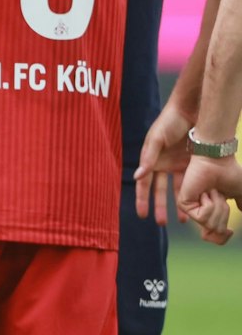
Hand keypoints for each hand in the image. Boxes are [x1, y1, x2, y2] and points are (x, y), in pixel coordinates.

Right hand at [133, 99, 192, 221]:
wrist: (192, 110)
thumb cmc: (170, 121)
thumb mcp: (156, 139)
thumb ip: (148, 158)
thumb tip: (137, 177)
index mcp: (151, 160)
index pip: (144, 184)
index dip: (142, 199)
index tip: (142, 214)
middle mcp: (164, 165)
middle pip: (160, 190)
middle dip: (160, 207)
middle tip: (161, 223)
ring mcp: (179, 165)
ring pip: (178, 189)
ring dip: (179, 204)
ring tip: (183, 220)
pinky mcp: (193, 164)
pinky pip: (192, 182)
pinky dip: (194, 193)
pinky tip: (198, 203)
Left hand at [179, 154, 240, 244]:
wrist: (219, 162)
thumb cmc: (230, 173)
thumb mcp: (240, 192)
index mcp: (211, 210)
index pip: (214, 235)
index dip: (223, 236)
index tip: (230, 231)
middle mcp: (199, 210)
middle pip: (216, 231)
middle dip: (225, 214)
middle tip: (221, 195)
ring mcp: (191, 207)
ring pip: (210, 225)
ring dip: (219, 207)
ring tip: (212, 191)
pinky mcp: (184, 204)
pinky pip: (202, 217)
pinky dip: (210, 205)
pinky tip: (206, 192)